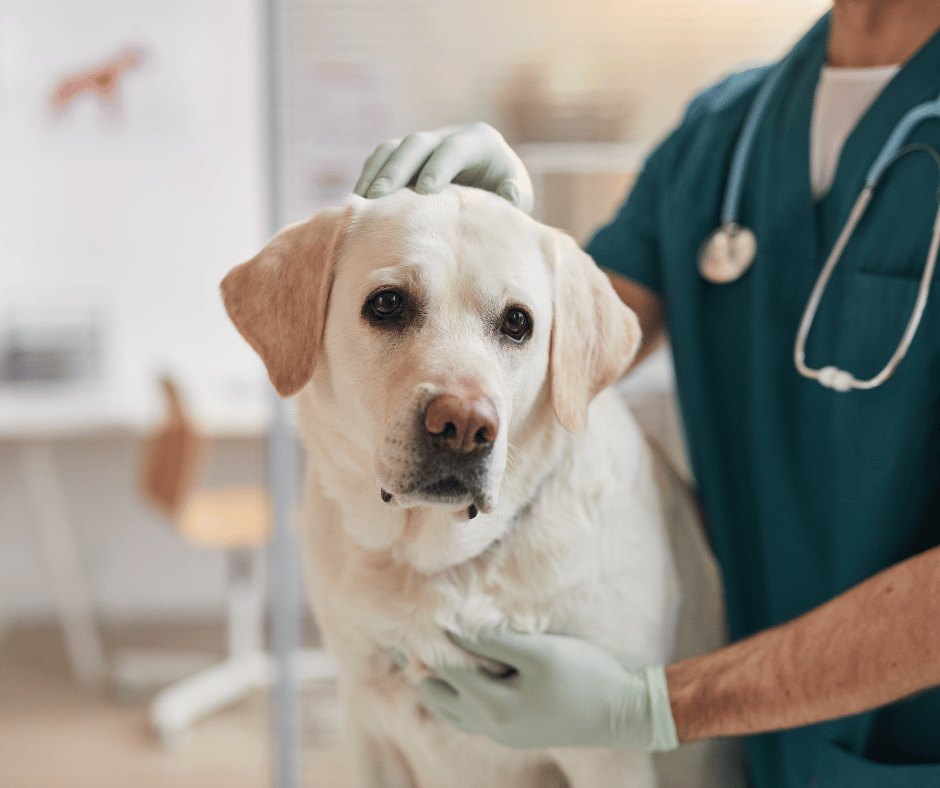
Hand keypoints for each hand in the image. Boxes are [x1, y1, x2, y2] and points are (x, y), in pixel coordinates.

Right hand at [353, 122, 533, 212]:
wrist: (495, 188)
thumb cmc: (507, 196)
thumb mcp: (519, 197)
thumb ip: (515, 197)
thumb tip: (509, 193)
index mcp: (480, 140)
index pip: (454, 149)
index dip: (437, 168)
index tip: (424, 193)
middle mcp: (450, 135)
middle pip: (416, 144)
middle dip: (397, 169)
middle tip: (379, 198)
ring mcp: (426, 143)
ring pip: (394, 148)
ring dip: (376, 172)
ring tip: (362, 202)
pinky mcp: (409, 155)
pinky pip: (383, 159)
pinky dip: (370, 176)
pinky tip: (360, 202)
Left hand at [416, 629, 678, 750]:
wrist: (623, 713)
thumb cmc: (585, 675)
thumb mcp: (539, 651)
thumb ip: (494, 640)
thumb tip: (452, 627)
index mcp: (494, 706)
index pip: (445, 669)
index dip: (430, 640)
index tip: (419, 614)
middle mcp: (490, 725)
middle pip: (436, 695)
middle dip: (425, 664)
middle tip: (415, 633)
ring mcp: (500, 733)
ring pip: (448, 710)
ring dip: (438, 682)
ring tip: (430, 651)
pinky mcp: (512, 732)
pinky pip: (467, 716)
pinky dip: (456, 695)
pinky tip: (461, 673)